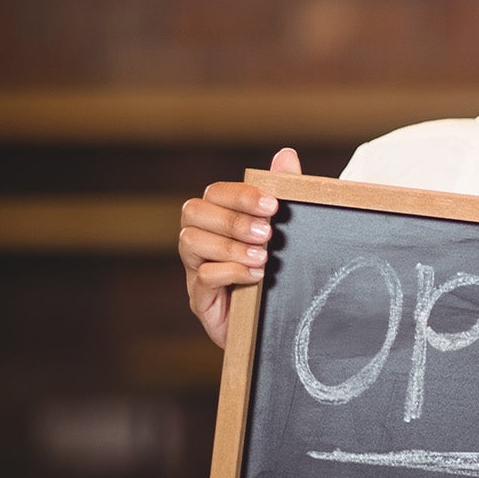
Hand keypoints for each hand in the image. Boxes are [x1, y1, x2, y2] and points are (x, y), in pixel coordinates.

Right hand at [178, 147, 300, 348]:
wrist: (286, 323)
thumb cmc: (282, 271)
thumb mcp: (287, 231)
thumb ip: (284, 192)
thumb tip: (286, 154)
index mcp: (220, 219)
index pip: (214, 193)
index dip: (240, 195)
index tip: (273, 205)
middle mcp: (202, 241)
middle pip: (193, 212)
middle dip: (232, 219)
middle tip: (268, 233)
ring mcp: (196, 270)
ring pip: (191, 243)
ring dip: (230, 246)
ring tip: (263, 257)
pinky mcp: (201, 300)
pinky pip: (201, 278)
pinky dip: (230, 272)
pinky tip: (256, 277)